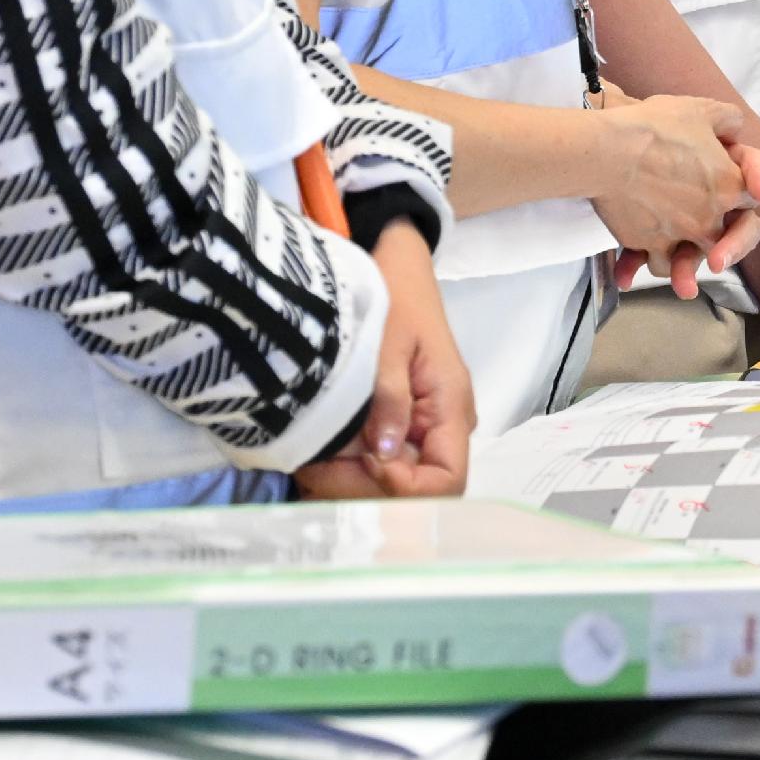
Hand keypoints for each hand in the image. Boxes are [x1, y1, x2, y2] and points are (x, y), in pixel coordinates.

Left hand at [296, 221, 474, 498]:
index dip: (407, 491)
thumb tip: (384, 452)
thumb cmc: (396, 298)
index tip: (364, 464)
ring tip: (309, 460)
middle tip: (314, 468)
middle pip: (415, 490)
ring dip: (349, 481)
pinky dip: (346, 468)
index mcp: (450, 406)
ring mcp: (419, 428)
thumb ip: (389, 396)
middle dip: (364, 488)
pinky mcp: (396, 426)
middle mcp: (440, 427)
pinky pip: (378, 463)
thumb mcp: (389, 342)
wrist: (395, 268)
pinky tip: (318, 454)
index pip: (446, 480)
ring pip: (391, 482)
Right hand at [587, 91, 759, 272]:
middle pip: (727, 237)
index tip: (738, 192)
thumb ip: (727, 120)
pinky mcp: (649, 244)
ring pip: (691, 258)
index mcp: (729, 185)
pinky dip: (645, 266)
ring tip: (674, 258)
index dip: (748, 190)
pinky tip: (636, 266)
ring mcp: (680, 234)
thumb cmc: (655, 128)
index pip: (753, 197)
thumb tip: (734, 128)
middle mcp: (709, 217)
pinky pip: (657, 264)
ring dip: (684, 261)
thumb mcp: (701, 110)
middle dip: (724, 242)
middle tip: (715, 249)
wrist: (610, 151)